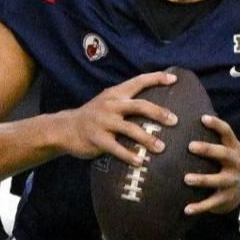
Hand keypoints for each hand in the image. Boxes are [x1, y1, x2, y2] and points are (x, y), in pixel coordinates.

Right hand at [53, 71, 178, 165]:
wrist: (64, 129)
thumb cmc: (93, 117)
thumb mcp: (108, 103)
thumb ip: (127, 102)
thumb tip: (156, 107)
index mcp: (115, 94)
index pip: (138, 81)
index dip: (157, 78)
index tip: (174, 79)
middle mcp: (110, 105)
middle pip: (139, 106)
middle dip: (159, 112)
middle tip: (175, 121)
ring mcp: (103, 122)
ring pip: (130, 129)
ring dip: (148, 138)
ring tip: (161, 148)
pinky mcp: (97, 139)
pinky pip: (117, 148)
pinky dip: (129, 155)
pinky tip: (140, 162)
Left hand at [185, 115, 239, 215]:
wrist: (233, 192)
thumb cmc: (217, 163)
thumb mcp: (218, 148)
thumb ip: (205, 136)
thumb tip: (176, 115)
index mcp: (233, 147)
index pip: (227, 132)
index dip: (216, 125)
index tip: (202, 118)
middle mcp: (235, 162)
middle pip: (224, 153)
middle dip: (208, 149)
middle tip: (190, 146)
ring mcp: (232, 181)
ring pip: (218, 180)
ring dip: (203, 179)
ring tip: (186, 179)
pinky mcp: (225, 198)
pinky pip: (212, 203)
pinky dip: (199, 206)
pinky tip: (186, 209)